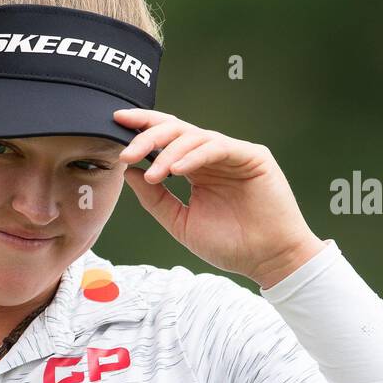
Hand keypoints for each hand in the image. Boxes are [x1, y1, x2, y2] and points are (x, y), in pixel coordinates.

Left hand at [114, 108, 324, 288]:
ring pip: (193, 136)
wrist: (266, 260)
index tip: (116, 122)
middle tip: (127, 153)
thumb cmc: (229, 244)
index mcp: (195, 169)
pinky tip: (175, 170)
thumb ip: (154, 198)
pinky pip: (217, 147)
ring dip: (168, 152)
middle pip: (175, 130)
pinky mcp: (252, 156)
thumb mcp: (180, 222)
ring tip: (153, 174)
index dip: (142, 127)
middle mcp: (211, 157)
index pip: (166, 139)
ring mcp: (232, 154)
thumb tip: (129, 172)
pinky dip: (194, 156)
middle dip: (147, 137)